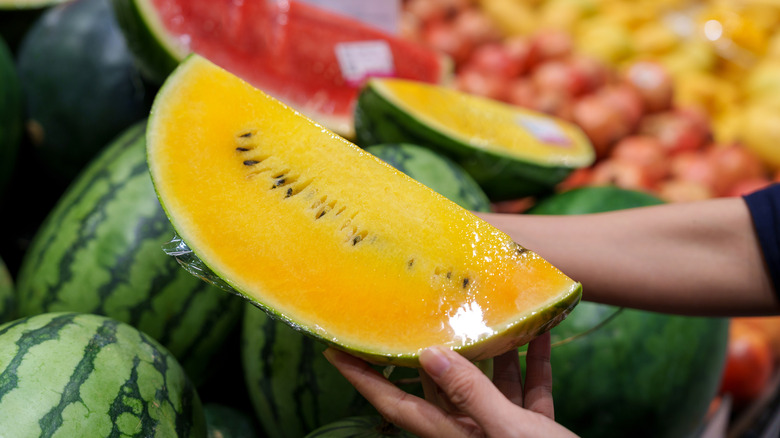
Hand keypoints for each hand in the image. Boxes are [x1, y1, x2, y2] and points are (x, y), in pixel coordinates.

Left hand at [323, 332, 577, 437]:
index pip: (395, 402)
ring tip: (490, 312)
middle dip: (432, 348)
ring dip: (493, 349)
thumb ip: (471, 393)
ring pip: (488, 381)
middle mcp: (470, 429)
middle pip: (440, 383)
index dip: (362, 378)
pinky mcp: (530, 428)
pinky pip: (526, 390)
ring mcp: (500, 428)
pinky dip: (532, 364)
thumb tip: (430, 355)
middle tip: (420, 309)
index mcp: (453, 433)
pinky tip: (541, 336)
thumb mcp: (507, 430)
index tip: (335, 350)